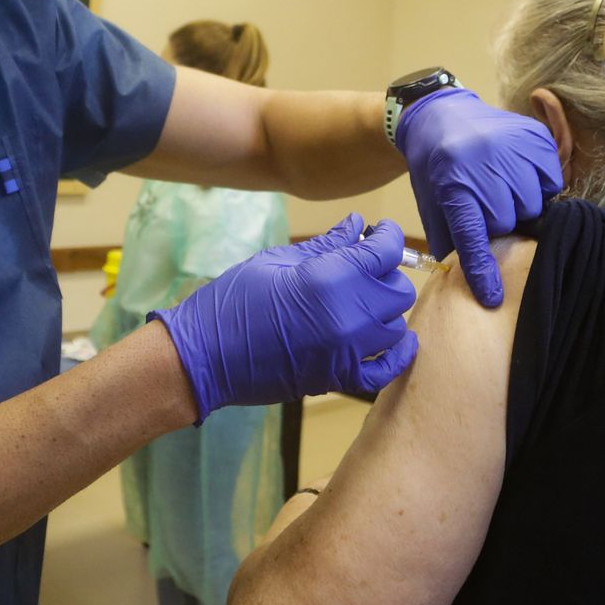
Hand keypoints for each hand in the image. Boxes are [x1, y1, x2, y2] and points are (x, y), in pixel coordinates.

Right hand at [149, 214, 418, 421]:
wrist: (206, 356)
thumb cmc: (234, 301)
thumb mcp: (277, 260)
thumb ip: (325, 245)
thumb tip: (357, 225)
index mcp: (331, 278)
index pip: (386, 251)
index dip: (388, 236)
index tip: (379, 232)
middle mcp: (349, 315)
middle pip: (398, 290)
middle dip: (386, 273)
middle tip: (363, 266)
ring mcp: (348, 351)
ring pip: (396, 327)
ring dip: (385, 311)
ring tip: (363, 301)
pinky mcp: (340, 378)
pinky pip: (386, 371)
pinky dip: (395, 356)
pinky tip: (391, 341)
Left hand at [397, 88, 562, 306]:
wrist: (441, 115)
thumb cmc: (435, 168)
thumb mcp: (430, 203)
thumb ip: (448, 239)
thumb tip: (470, 279)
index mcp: (453, 183)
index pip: (472, 236)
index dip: (482, 269)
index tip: (493, 297)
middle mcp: (484, 163)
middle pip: (509, 221)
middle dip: (500, 223)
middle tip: (486, 207)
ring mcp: (513, 147)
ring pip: (534, 204)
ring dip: (521, 205)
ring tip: (502, 189)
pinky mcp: (536, 137)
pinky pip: (552, 180)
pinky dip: (541, 185)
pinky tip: (520, 175)